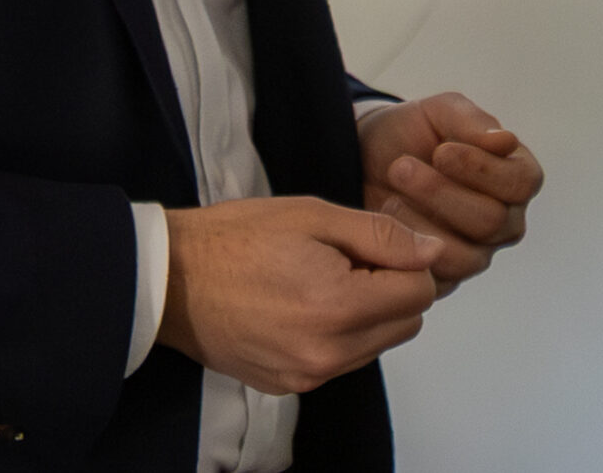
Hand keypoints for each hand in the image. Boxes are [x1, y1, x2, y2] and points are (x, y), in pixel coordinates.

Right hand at [155, 196, 440, 394]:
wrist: (170, 278)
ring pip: (376, 345)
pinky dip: (335, 336)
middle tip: (341, 260)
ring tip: (316, 282)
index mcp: (339, 306)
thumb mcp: (312, 214)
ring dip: (364, 315)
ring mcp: (309, 376)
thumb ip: (380, 234)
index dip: (403, 261)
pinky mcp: (290, 386)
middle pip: (406, 324)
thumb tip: (432, 251)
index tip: (366, 245)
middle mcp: (330, 353)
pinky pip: (340, 362)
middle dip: (389, 289)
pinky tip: (297, 307)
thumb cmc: (235, 237)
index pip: (420, 292)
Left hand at [355, 92, 541, 297]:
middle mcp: (505, 220)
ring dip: (421, 223)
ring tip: (391, 196)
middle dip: (441, 193)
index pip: (521, 183)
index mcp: (515, 177)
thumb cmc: (412, 132)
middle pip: (492, 221)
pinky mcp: (445, 277)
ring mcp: (477, 252)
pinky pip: (435, 278)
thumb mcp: (438, 113)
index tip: (441, 151)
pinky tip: (387, 223)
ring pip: (466, 256)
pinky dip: (407, 251)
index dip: (482, 169)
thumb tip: (506, 140)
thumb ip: (472, 122)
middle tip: (401, 168)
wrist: (366, 158)